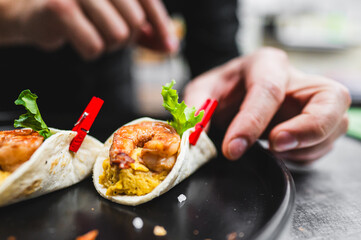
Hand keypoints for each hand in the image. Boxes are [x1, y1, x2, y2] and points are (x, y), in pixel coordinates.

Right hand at [0, 0, 177, 58]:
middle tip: (108, 33)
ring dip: (108, 46)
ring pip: (117, 35)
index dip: (161, 26)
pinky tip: (78, 40)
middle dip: (127, 38)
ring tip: (92, 34)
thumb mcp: (119, 17)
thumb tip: (171, 47)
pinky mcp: (61, 7)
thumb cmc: (84, 15)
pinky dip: (89, 52)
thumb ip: (145, 31)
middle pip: (135, 22)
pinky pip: (94, 46)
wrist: (37, 12)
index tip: (171, 47)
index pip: (148, 1)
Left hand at [184, 47, 350, 163]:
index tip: (233, 149)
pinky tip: (280, 150)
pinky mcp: (320, 121)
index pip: (268, 90)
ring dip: (304, 147)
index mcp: (267, 64)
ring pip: (334, 125)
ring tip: (270, 148)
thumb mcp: (203, 91)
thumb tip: (195, 137)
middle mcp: (297, 78)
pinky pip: (323, 144)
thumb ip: (196, 108)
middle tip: (276, 146)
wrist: (239, 93)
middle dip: (307, 130)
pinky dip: (303, 155)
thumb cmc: (225, 89)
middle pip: (329, 100)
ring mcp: (314, 100)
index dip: (252, 122)